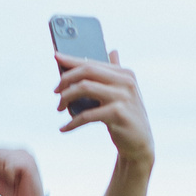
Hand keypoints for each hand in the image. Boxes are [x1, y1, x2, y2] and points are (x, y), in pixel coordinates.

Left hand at [0, 146, 42, 195]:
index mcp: (13, 152)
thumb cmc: (13, 192)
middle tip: (10, 179)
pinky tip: (19, 180)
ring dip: (3, 174)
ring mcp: (26, 155)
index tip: (4, 177)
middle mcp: (20, 150)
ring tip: (15, 180)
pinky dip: (9, 177)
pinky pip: (7, 166)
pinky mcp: (28, 163)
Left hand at [54, 50, 153, 165]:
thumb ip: (116, 74)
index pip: (93, 62)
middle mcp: (126, 81)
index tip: (56, 57)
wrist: (140, 144)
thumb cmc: (126, 117)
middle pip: (87, 71)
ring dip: (66, 98)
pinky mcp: (118, 114)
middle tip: (56, 92)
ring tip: (59, 107)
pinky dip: (72, 122)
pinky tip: (64, 128)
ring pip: (85, 88)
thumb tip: (112, 51)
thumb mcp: (123, 93)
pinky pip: (87, 115)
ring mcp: (123, 97)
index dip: (72, 60)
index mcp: (125, 73)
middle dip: (66, 79)